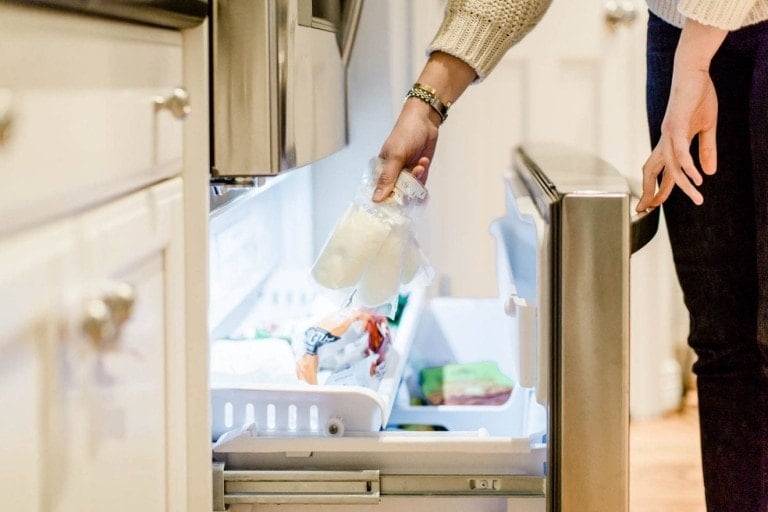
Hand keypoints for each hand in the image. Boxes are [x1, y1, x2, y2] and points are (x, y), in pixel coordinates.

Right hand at [373, 99, 439, 201]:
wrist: (425, 121)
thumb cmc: (405, 134)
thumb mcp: (395, 156)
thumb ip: (387, 178)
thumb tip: (376, 199)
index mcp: (381, 170)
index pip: (381, 192)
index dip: (387, 200)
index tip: (397, 203)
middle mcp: (392, 174)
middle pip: (398, 194)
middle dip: (408, 187)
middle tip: (414, 171)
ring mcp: (406, 174)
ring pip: (411, 190)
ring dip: (418, 178)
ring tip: (421, 163)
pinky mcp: (418, 172)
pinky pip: (420, 185)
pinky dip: (423, 176)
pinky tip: (424, 161)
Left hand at [636, 19, 725, 211]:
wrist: (693, 71)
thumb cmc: (698, 95)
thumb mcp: (707, 127)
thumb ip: (707, 150)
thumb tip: (709, 173)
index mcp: (669, 142)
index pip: (660, 171)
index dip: (656, 189)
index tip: (653, 206)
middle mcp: (665, 140)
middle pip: (653, 172)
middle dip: (651, 193)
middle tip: (647, 211)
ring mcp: (669, 133)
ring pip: (671, 166)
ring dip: (683, 184)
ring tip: (698, 197)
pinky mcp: (677, 124)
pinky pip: (681, 151)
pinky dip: (688, 166)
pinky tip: (697, 177)